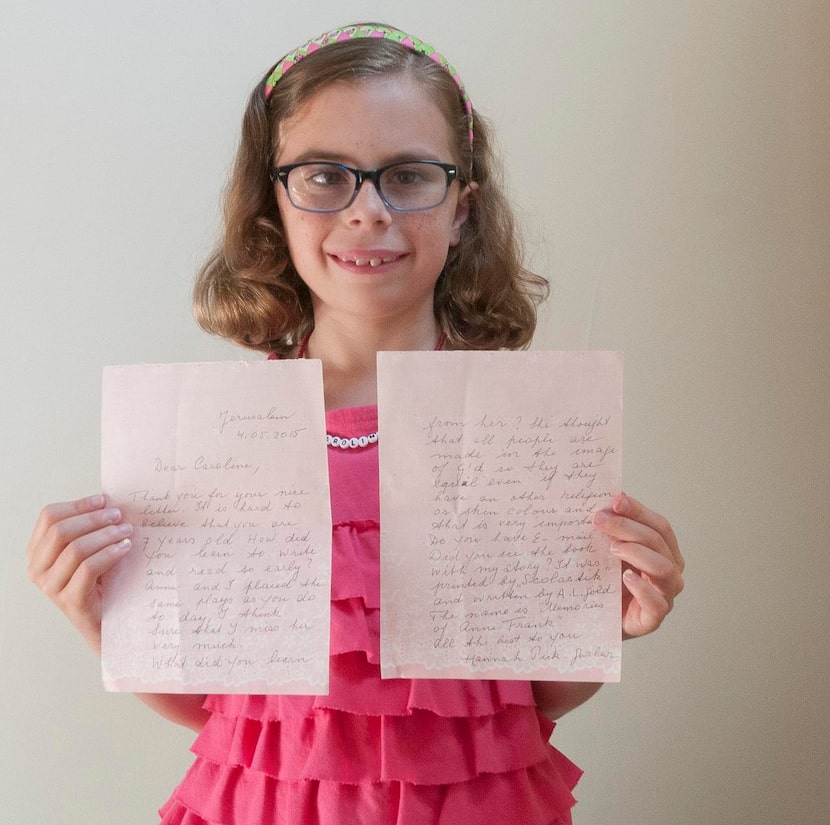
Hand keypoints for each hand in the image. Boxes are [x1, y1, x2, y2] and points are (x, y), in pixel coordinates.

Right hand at [27, 495, 132, 652]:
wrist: (111, 622)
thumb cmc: (103, 582)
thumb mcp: (91, 549)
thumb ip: (91, 527)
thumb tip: (108, 500)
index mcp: (37, 552)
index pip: (48, 516)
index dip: (78, 505)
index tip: (104, 500)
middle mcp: (37, 569)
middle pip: (60, 530)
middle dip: (93, 518)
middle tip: (119, 516)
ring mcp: (51, 587)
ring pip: (75, 549)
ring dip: (105, 535)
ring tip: (126, 531)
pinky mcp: (70, 601)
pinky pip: (88, 568)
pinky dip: (110, 553)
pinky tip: (125, 548)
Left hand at [593, 493, 684, 638]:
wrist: (596, 618)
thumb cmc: (606, 581)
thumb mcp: (607, 550)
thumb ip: (611, 528)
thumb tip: (605, 498)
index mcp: (663, 550)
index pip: (658, 525)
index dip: (638, 511)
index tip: (616, 501)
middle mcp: (670, 570)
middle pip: (657, 542)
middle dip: (628, 527)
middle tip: (600, 520)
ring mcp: (665, 594)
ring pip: (663, 568)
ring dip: (637, 553)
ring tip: (612, 549)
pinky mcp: (654, 618)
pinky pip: (657, 603)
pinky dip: (642, 588)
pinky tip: (625, 578)